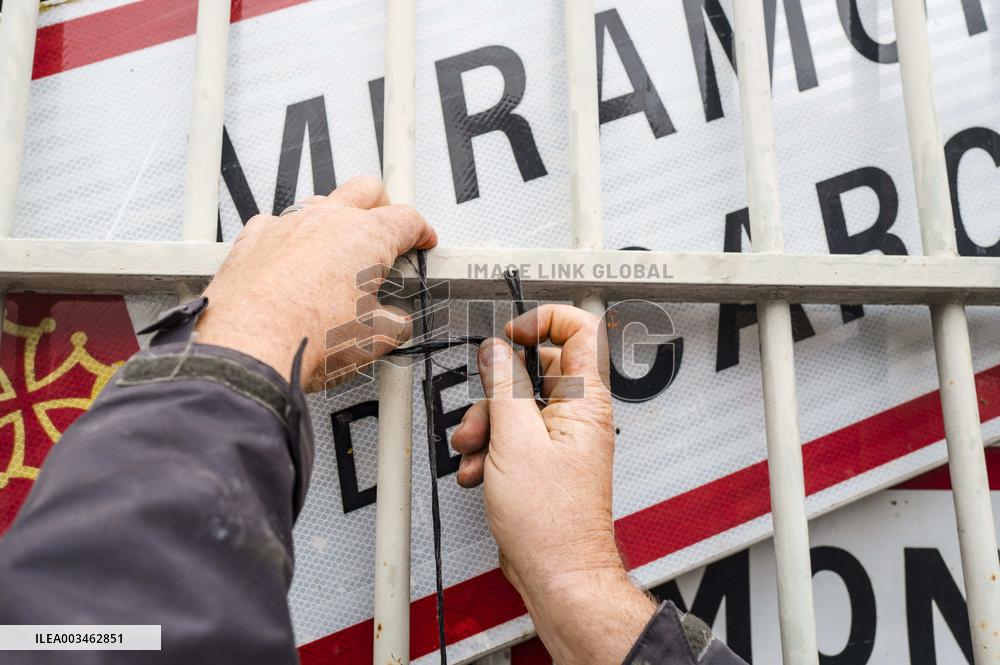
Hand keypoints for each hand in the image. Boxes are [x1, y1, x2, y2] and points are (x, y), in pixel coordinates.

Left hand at [194, 177, 436, 390]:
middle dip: (383, 205)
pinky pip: (275, 224)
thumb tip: (395, 323)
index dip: (422, 231)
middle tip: (387, 231)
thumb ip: (394, 323)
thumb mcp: (375, 339)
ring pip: (319, 201)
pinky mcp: (252, 240)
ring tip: (340, 248)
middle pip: (366, 189)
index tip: (423, 240)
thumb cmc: (308, 338)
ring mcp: (287, 225)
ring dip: (335, 217)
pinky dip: (289, 237)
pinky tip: (290, 258)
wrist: (246, 348)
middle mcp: (327, 220)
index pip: (407, 219)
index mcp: (366, 237)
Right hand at [452, 304, 655, 664]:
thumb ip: (503, 386)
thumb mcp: (513, 440)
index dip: (544, 321)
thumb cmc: (552, 522)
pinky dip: (491, 448)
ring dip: (486, 424)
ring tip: (475, 451)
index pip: (581, 329)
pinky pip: (514, 435)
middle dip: (497, 389)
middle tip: (482, 411)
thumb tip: (496, 351)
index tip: (512, 334)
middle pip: (536, 370)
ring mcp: (562, 438)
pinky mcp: (545, 460)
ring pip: (518, 405)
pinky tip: (481, 472)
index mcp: (585, 400)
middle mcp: (578, 414)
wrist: (558, 573)